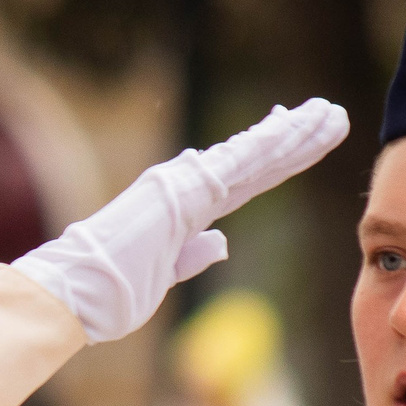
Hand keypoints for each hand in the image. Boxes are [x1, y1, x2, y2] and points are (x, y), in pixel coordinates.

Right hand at [13, 99, 350, 342]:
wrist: (74, 293)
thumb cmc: (107, 292)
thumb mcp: (163, 274)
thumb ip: (191, 254)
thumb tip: (219, 243)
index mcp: (183, 207)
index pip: (241, 178)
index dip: (273, 155)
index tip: (295, 132)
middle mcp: (186, 185)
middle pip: (256, 159)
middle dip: (296, 136)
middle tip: (331, 112)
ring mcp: (186, 183)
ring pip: (254, 154)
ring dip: (295, 132)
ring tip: (330, 113)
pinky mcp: (186, 190)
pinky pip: (238, 164)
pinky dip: (270, 144)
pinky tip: (297, 127)